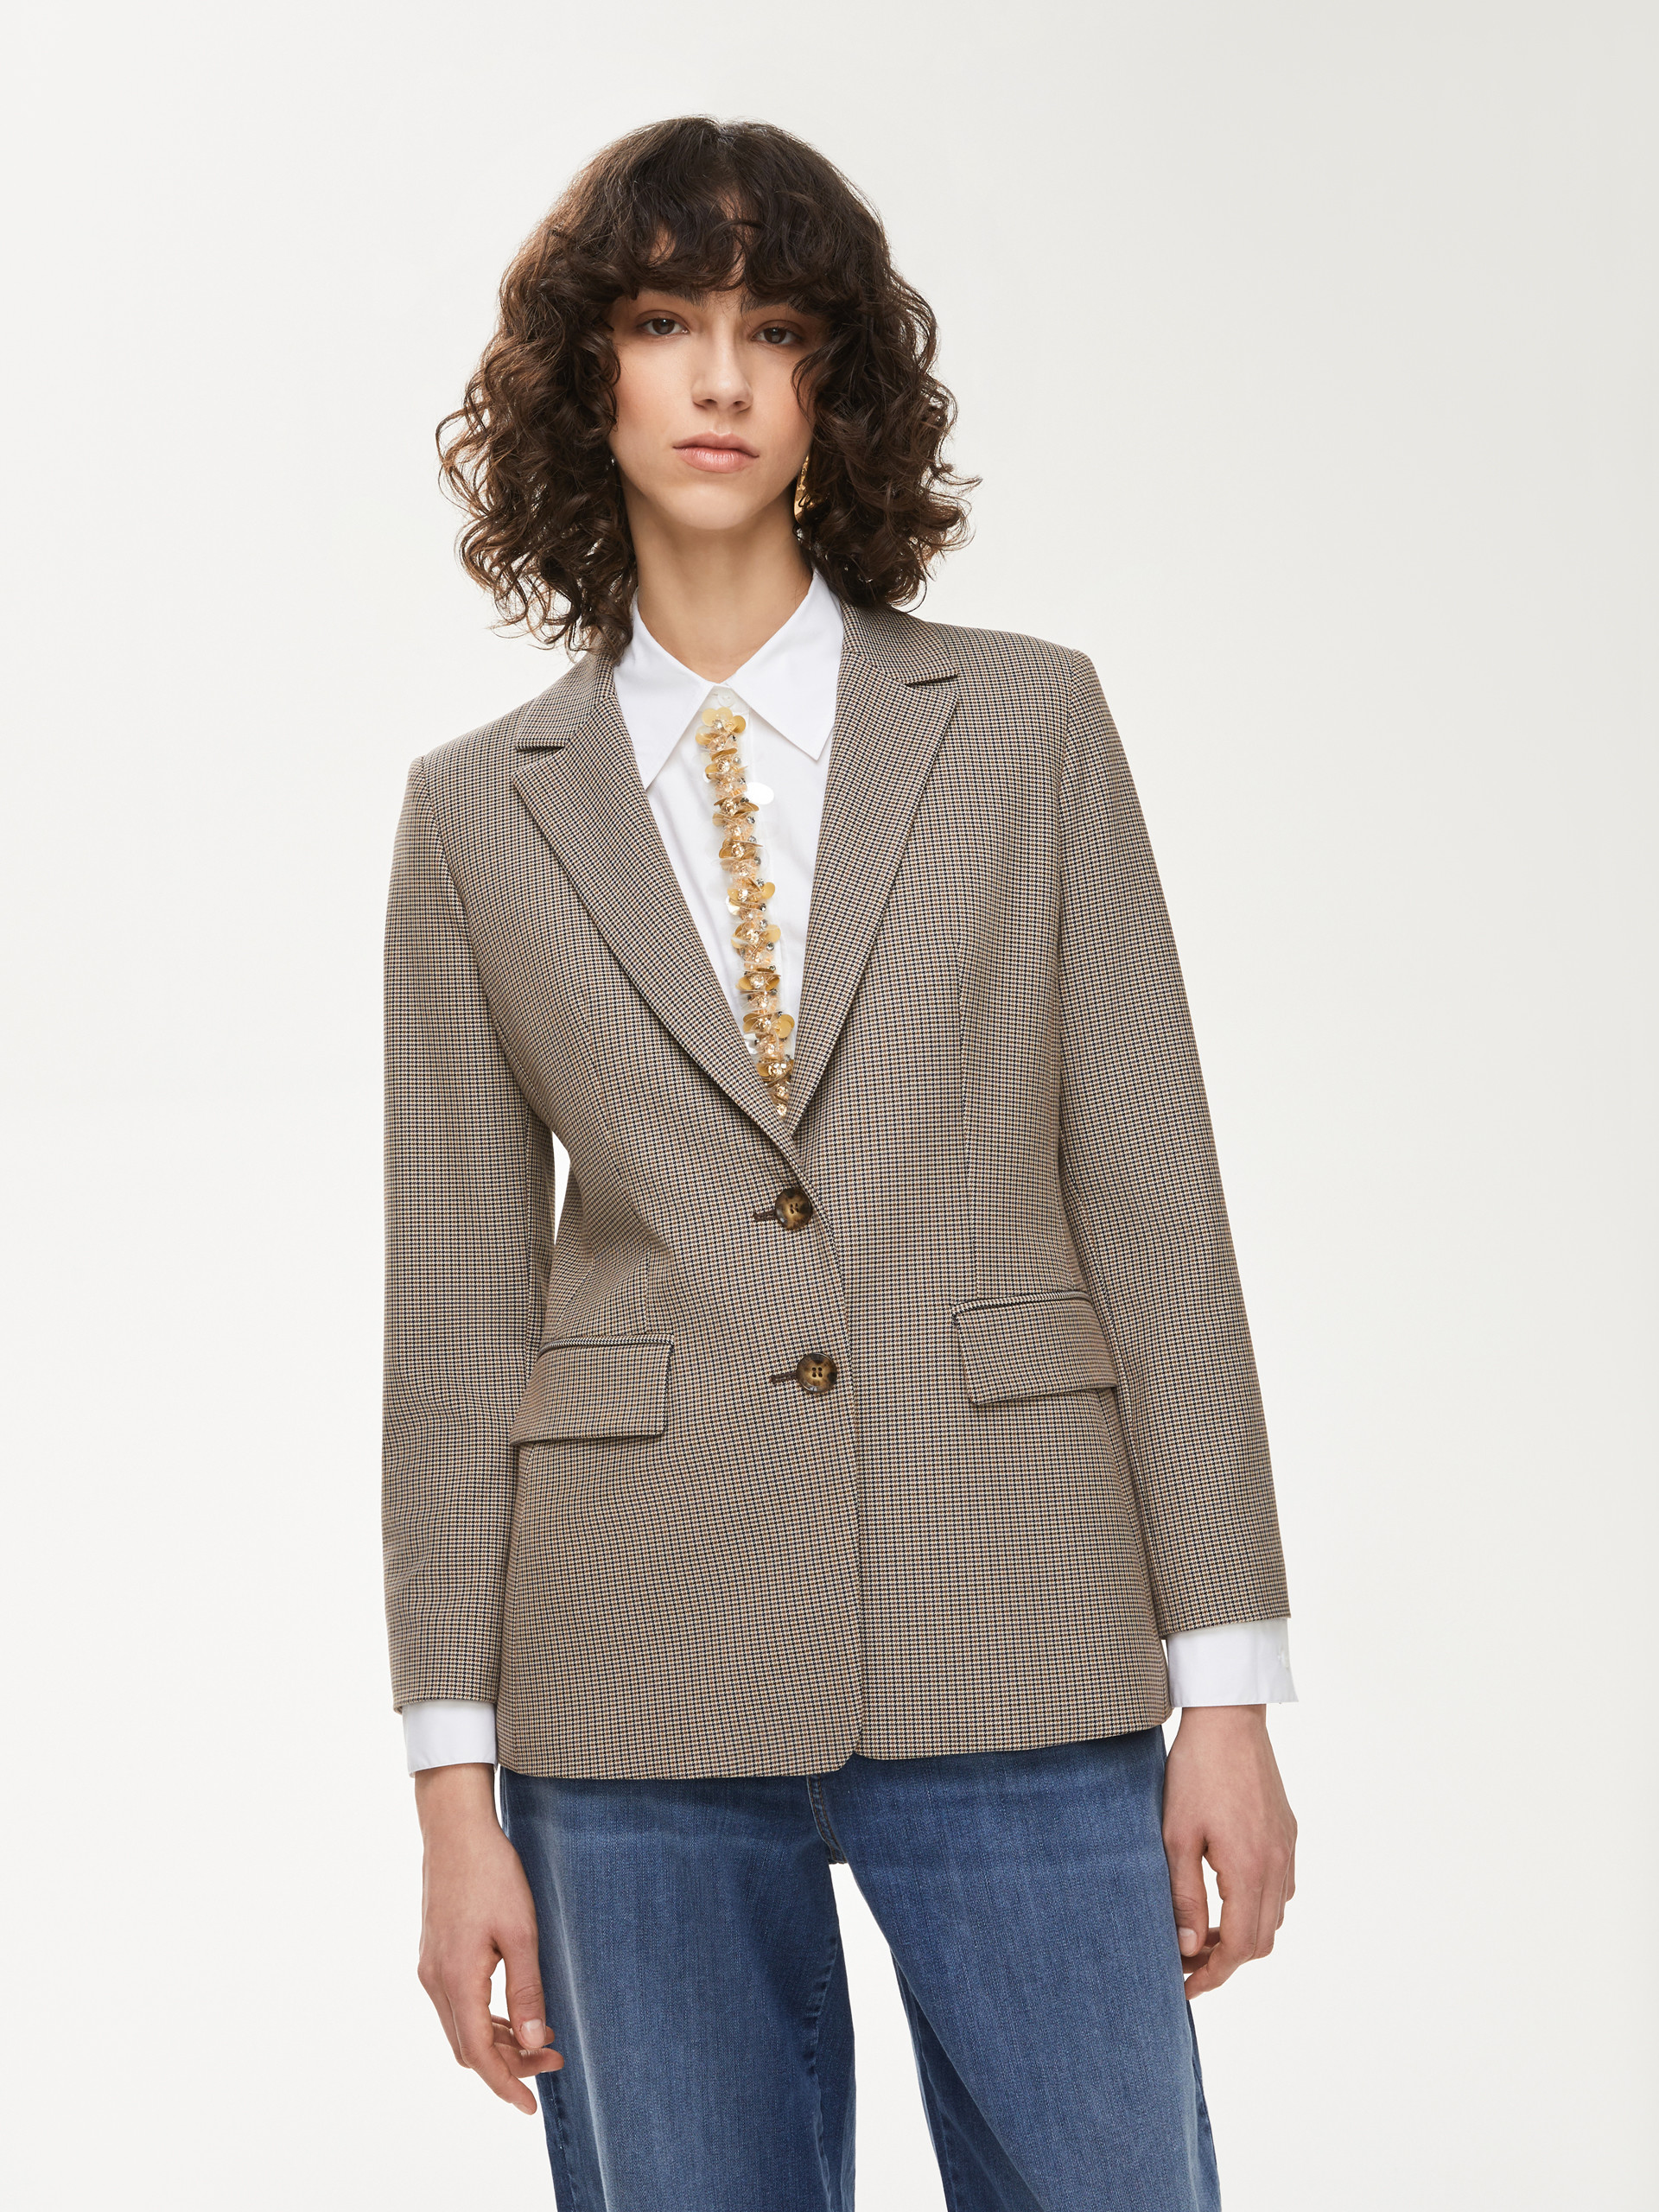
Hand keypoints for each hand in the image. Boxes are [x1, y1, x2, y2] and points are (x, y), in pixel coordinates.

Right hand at [414, 1763, 563, 2113]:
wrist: (456, 1829)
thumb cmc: (492, 1875)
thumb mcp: (521, 1932)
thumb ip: (528, 1990)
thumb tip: (536, 2043)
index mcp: (456, 1980)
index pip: (478, 2055)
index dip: (505, 2085)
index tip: (530, 2106)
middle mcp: (435, 1981)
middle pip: (469, 2047)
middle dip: (510, 2064)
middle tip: (555, 2060)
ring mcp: (431, 1968)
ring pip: (462, 2028)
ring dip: (500, 2042)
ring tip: (544, 2039)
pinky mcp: (435, 1955)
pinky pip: (458, 2005)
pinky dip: (487, 2020)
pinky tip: (516, 2013)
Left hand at [1162, 1705, 1296, 1998]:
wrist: (1228, 1718)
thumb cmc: (1195, 1773)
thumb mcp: (1176, 1836)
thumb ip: (1184, 1896)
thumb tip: (1188, 1947)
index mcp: (1249, 1869)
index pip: (1240, 1947)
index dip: (1213, 1974)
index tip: (1185, 1985)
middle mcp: (1277, 1865)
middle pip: (1262, 1940)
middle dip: (1226, 1961)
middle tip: (1188, 1961)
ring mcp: (1287, 1848)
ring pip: (1274, 1916)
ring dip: (1243, 1934)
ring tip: (1201, 1931)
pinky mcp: (1287, 1833)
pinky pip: (1280, 1888)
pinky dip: (1256, 1907)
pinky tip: (1224, 1895)